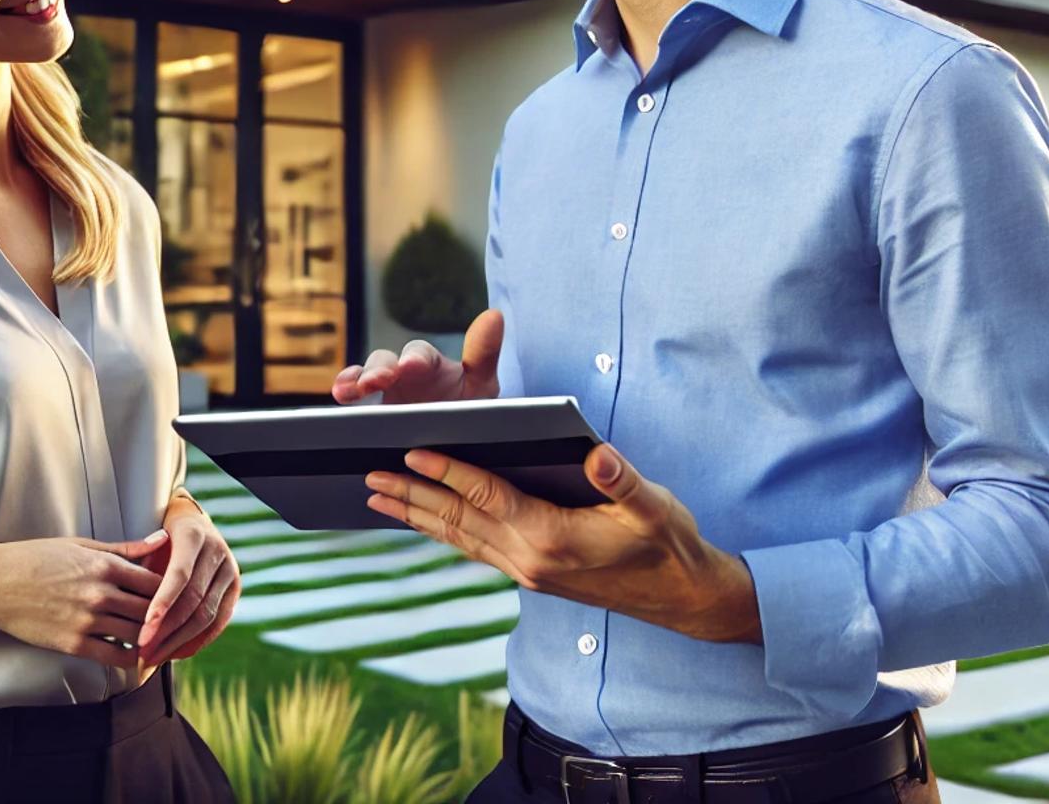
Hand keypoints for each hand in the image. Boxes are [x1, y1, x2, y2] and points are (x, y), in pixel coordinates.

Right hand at [0, 533, 170, 667]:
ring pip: (137, 634)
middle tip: (175, 621)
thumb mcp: (81, 545)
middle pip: (150, 609)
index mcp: (105, 565)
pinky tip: (137, 655)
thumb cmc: (37, 558)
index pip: (155, 581)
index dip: (169, 590)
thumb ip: (124, 548)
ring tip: (159, 638)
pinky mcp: (73, 643)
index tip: (173, 595)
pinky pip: (115, 657)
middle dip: (164, 615)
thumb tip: (161, 540)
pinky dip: (131, 658)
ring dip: (151, 637)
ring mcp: (87, 620)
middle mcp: (100, 593)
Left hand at [135, 494, 239, 663]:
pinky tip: (176, 653)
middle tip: (143, 653)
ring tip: (155, 658)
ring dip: (180, 642)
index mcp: (193, 535)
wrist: (192, 523)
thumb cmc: (160, 538)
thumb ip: (140, 571)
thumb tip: (125, 610)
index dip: (163, 604)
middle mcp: (217, 551)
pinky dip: (197, 641)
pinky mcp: (235, 587)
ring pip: (207, 615)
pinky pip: (219, 622)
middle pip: (194, 600)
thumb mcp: (146, 546)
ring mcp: (230, 569)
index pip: (180, 575)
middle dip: (167, 631)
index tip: (144, 630)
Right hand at [331, 308, 502, 403]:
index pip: (420, 354)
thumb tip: (494, 314)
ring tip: (347, 391)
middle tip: (377, 381)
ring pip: (366, 376)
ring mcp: (385, 391)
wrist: (457, 443)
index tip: (411, 366)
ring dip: (356, 379)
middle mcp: (404, 373)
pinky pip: (353, 395)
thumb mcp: (482, 385)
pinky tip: (340, 394)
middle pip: (386, 360)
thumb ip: (483, 354)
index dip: (415, 358)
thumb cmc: (470, 408)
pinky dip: (345, 389)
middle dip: (379, 369)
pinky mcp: (371, 410)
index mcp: (431, 365)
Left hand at [363, 443, 763, 644]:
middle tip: (368, 475)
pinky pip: (473, 549)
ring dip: (416, 516)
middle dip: (411, 495)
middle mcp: (529, 560)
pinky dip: (442, 531)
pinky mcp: (530, 576)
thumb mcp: (653, 506)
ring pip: (458, 538)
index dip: (449, 471)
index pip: (488, 497)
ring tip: (377, 496)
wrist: (681, 598)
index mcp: (552, 538)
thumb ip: (621, 480)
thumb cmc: (668, 544)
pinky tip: (424, 520)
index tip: (411, 451)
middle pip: (458, 520)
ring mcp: (526, 572)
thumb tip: (596, 455)